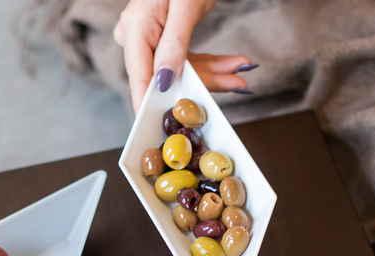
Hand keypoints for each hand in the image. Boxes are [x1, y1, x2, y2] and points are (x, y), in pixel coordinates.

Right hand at [113, 0, 256, 111]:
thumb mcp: (185, 5)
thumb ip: (174, 45)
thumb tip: (164, 82)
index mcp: (135, 29)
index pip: (141, 78)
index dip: (155, 105)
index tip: (172, 125)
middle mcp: (135, 37)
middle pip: (164, 77)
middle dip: (201, 83)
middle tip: (234, 84)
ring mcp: (147, 39)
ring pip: (177, 70)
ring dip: (210, 74)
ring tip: (239, 74)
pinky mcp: (160, 39)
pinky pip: (181, 59)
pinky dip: (207, 63)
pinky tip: (231, 66)